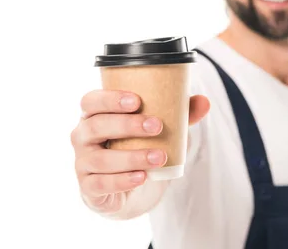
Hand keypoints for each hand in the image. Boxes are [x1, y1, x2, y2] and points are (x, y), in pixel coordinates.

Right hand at [70, 89, 209, 212]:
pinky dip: (122, 180)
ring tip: (159, 157)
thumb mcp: (159, 127)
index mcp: (95, 115)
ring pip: (100, 158)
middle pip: (95, 126)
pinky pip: (100, 184)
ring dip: (132, 156)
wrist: (133, 185)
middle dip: (127, 125)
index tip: (137, 101)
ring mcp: (83, 163)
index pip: (90, 101)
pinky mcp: (89, 188)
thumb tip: (205, 102)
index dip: (109, 99)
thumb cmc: (139, 144)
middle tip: (158, 126)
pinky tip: (142, 177)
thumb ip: (180, 113)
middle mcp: (83, 136)